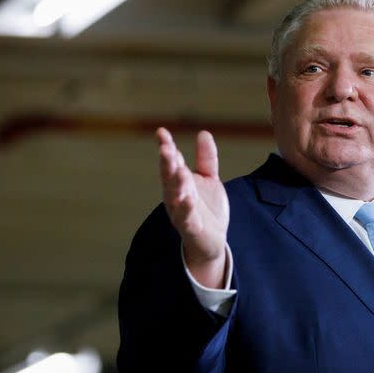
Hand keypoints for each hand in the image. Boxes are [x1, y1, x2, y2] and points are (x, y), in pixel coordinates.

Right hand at [157, 127, 229, 287]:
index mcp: (179, 181)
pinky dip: (186, 210)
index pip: (171, 161)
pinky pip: (186, 219)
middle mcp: (176, 195)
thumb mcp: (209, 179)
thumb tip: (203, 133)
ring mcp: (181, 212)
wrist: (212, 240)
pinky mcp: (190, 228)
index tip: (161, 132)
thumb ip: (206, 159)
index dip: (166, 146)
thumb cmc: (206, 208)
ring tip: (179, 170)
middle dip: (167, 163)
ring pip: (174, 196)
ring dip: (176, 184)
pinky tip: (188, 200)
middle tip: (166, 148)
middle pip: (169, 177)